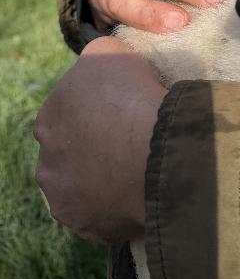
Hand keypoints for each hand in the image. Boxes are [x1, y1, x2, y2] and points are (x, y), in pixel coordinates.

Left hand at [33, 36, 166, 242]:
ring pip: (82, 187)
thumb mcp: (110, 53)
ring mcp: (62, 198)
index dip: (96, 112)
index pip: (67, 115)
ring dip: (102, 179)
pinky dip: (115, 205)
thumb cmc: (133, 97)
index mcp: (47, 120)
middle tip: (130, 143)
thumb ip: (95, 58)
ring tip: (137, 169)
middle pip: (71, 153)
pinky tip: (138, 191)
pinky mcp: (85, 225)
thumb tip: (98, 62)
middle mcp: (45, 163)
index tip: (122, 113)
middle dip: (94, 149)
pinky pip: (101, 214)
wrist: (155, 150)